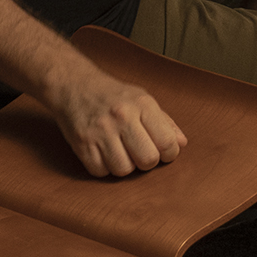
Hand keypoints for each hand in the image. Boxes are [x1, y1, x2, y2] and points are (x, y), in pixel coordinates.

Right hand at [46, 60, 188, 177]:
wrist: (74, 85)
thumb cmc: (113, 95)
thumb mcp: (143, 99)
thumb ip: (165, 122)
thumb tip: (182, 143)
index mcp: (142, 104)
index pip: (167, 142)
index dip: (169, 153)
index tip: (162, 151)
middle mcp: (122, 116)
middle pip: (147, 160)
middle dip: (147, 162)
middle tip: (140, 152)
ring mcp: (100, 130)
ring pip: (124, 170)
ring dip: (124, 165)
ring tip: (120, 151)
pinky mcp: (82, 143)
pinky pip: (100, 171)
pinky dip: (104, 167)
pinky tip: (103, 153)